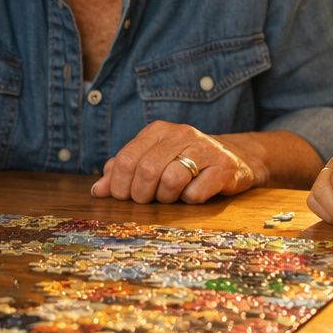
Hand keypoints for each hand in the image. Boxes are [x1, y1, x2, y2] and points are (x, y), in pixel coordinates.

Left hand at [90, 121, 261, 203]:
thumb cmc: (185, 162)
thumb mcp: (152, 160)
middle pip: (147, 170)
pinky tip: (193, 194)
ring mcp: (205, 149)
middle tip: (147, 201)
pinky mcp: (224, 168)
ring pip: (171, 180)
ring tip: (170, 197)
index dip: (120, 185)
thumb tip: (98, 190)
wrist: (234, 158)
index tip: (123, 198)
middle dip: (141, 194)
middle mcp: (181, 134)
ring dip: (166, 197)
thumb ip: (123, 171)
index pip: (126, 159)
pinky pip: (196, 192)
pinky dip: (189, 200)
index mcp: (158, 131)